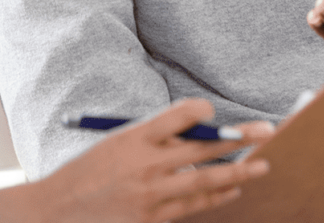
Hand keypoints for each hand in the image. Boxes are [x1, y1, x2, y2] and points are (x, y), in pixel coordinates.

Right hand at [41, 98, 272, 222]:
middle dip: (240, 138)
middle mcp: (147, 163)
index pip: (183, 113)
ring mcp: (152, 194)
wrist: (55, 212)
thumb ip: (155, 136)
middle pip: (205, 146)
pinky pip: (193, 205)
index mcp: (136, 135)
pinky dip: (216, 196)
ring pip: (206, 179)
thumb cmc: (89, 172)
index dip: (203, 111)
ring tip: (261, 165)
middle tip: (268, 132)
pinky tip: (231, 190)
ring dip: (238, 170)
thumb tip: (200, 131)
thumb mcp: (118, 142)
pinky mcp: (152, 219)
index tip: (212, 112)